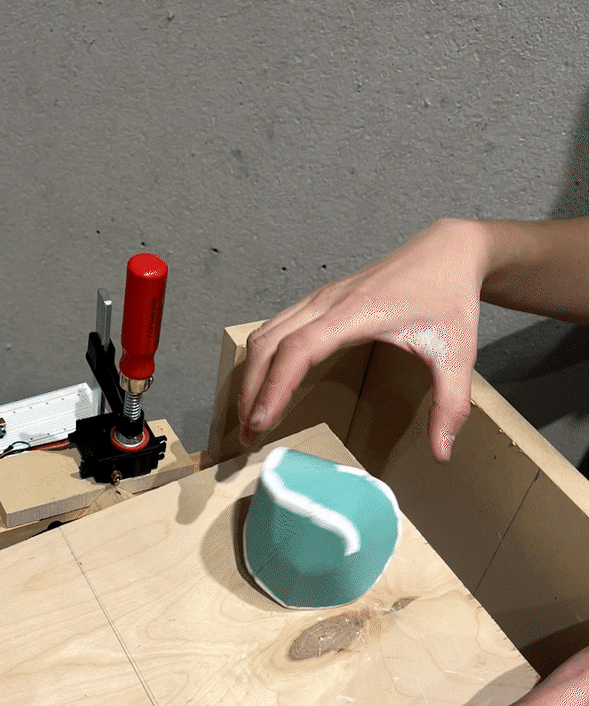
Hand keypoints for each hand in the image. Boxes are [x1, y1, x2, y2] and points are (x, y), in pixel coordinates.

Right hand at [238, 218, 489, 460]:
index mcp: (356, 313)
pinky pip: (276, 327)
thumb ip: (450, 405)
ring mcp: (320, 299)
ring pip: (265, 334)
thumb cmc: (450, 297)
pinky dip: (261, 358)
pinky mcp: (320, 300)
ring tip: (249, 415)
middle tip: (247, 434)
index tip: (261, 422)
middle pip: (268, 344)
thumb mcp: (458, 355)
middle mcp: (328, 303)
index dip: (275, 387)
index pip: (298, 350)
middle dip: (251, 390)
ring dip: (251, 374)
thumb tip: (442, 454)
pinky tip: (264, 383)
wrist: (448, 251)